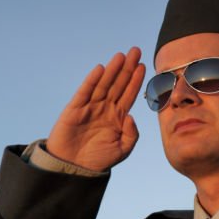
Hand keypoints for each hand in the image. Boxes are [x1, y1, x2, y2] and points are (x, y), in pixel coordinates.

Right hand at [46, 47, 144, 171]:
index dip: (136, 80)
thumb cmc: (98, 160)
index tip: (143, 65)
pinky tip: (101, 69)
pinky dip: (92, 80)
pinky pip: (85, 92)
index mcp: (117, 117)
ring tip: (121, 56)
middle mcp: (104, 108)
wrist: (74, 168)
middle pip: (118, 84)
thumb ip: (132, 134)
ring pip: (103, 84)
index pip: (128, 94)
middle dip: (127, 68)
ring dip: (112, 70)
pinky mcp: (75, 109)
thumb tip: (131, 115)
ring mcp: (89, 107)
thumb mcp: (122, 149)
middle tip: (136, 51)